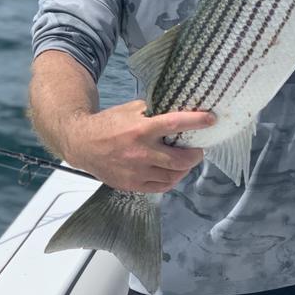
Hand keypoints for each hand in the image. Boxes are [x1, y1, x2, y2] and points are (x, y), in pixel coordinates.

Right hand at [63, 100, 213, 192]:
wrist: (82, 144)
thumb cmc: (109, 123)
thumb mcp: (131, 109)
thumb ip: (153, 110)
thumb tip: (178, 107)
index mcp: (141, 129)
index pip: (175, 124)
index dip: (196, 121)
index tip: (211, 119)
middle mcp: (141, 153)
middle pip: (180, 159)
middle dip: (195, 154)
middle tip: (198, 148)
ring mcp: (137, 172)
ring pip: (173, 176)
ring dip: (185, 168)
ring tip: (186, 160)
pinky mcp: (132, 185)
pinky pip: (161, 187)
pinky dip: (172, 179)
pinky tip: (173, 171)